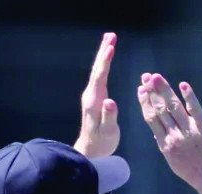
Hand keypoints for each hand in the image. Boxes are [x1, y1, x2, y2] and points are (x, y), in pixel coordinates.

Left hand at [74, 33, 119, 156]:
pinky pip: (100, 76)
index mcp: (94, 100)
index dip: (105, 62)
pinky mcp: (94, 98)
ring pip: (98, 71)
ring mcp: (91, 95)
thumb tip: (110, 101)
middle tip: (111, 35)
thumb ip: (109, 116)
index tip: (111, 47)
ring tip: (110, 41)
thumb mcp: (107, 131)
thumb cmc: (101, 143)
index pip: (100, 77)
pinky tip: (107, 61)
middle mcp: (91, 95)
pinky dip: (104, 65)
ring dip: (103, 55)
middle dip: (104, 51)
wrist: (90, 150)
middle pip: (97, 69)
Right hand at [137, 73, 201, 193]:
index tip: (141, 89)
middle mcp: (175, 136)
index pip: (151, 118)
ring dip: (164, 90)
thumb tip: (156, 128)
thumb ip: (165, 143)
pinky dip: (189, 97)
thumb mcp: (173, 161)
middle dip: (152, 91)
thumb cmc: (194, 172)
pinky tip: (183, 85)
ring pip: (173, 107)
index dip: (145, 101)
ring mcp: (190, 132)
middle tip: (147, 76)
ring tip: (157, 77)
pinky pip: (196, 110)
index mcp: (165, 143)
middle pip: (160, 109)